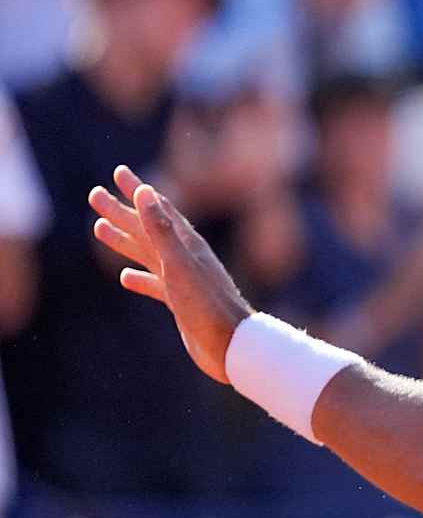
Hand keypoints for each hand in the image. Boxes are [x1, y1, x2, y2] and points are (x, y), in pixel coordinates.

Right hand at [87, 165, 253, 383]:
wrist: (232, 346)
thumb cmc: (207, 304)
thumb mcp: (179, 263)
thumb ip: (160, 230)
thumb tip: (146, 191)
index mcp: (186, 245)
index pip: (157, 209)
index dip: (137, 190)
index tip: (118, 172)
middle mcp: (185, 258)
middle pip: (147, 229)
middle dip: (121, 211)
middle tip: (95, 194)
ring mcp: (183, 280)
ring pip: (147, 254)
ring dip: (124, 240)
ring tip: (99, 227)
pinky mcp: (181, 302)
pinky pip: (155, 284)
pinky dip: (139, 278)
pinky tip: (126, 277)